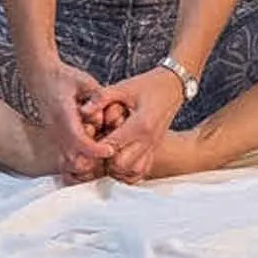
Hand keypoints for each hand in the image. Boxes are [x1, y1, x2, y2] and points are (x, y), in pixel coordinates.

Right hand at [24, 60, 115, 183]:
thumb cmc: (63, 77)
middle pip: (73, 156)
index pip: (78, 140)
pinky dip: (80, 152)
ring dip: (86, 156)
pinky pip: (66, 151)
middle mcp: (55, 129)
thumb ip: (96, 94)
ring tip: (104, 144)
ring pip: (68, 157)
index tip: (110, 150)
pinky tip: (95, 140)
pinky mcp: (55, 136)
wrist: (40, 77)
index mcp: (63, 115)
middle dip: (92, 158)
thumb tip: (103, 110)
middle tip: (110, 149)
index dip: (95, 150)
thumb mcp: (83, 80)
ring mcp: (53, 134)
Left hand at [87, 68, 189, 183]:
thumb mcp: (125, 86)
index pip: (112, 146)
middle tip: (96, 147)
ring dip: (116, 168)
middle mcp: (148, 139)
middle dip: (104, 159)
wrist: (174, 86)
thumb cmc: (150, 85)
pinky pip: (140, 172)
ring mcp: (153, 146)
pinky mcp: (154, 150)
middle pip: (119, 165)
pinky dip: (128, 172)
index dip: (95, 146)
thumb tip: (83, 110)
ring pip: (130, 172)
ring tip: (107, 154)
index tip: (88, 139)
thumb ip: (102, 98)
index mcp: (141, 124)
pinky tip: (119, 160)